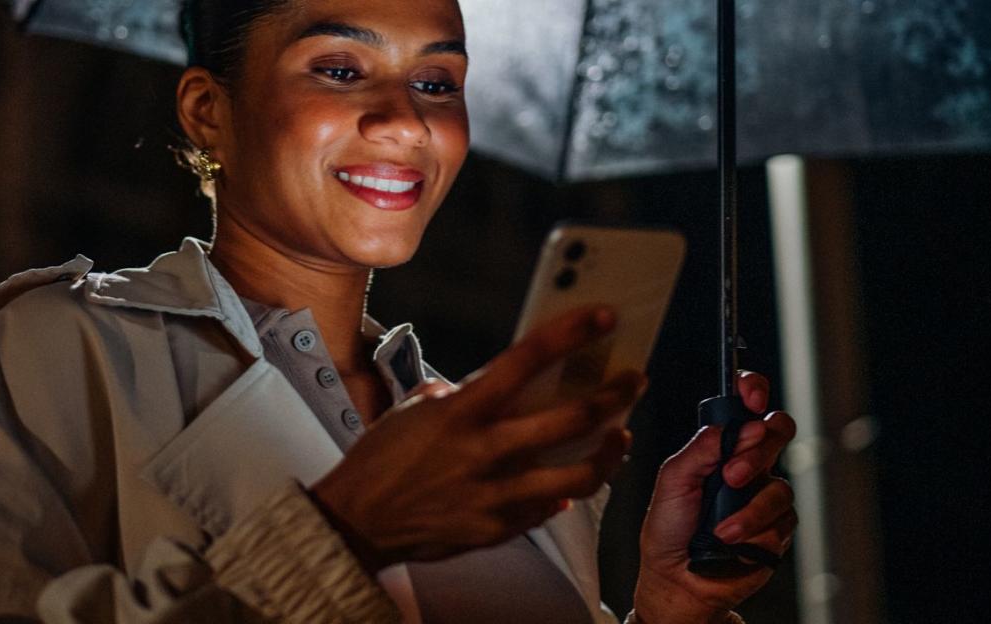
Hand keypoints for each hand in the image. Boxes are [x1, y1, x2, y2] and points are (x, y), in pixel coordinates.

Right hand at [309, 306, 645, 571]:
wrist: (356, 522)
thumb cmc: (382, 460)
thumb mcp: (416, 410)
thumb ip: (461, 395)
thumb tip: (497, 388)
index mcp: (462, 411)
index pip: (527, 359)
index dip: (571, 333)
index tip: (603, 316)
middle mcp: (485, 451)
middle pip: (573, 418)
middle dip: (615, 395)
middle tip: (634, 381)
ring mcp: (496, 494)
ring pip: (580, 475)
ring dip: (609, 452)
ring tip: (620, 437)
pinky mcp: (498, 528)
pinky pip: (549, 509)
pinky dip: (565, 492)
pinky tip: (574, 479)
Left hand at [633, 371, 797, 623]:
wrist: (675, 578)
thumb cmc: (668, 528)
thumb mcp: (672, 481)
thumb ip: (701, 449)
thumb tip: (737, 425)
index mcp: (719, 446)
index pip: (745, 406)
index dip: (753, 390)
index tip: (751, 394)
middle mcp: (746, 464)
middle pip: (777, 432)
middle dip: (760, 448)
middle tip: (732, 472)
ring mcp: (762, 494)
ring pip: (780, 484)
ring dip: (749, 506)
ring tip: (720, 526)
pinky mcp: (776, 527)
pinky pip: (783, 519)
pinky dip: (754, 529)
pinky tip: (731, 539)